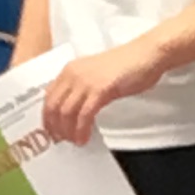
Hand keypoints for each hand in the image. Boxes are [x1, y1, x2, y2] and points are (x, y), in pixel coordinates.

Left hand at [40, 40, 163, 146]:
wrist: (146, 54)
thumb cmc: (127, 65)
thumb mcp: (96, 75)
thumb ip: (82, 88)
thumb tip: (73, 109)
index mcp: (71, 70)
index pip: (49, 97)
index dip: (47, 117)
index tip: (51, 130)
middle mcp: (74, 74)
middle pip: (53, 106)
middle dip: (55, 127)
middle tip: (61, 139)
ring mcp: (86, 81)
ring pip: (66, 112)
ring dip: (68, 131)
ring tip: (75, 141)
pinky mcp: (100, 89)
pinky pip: (84, 115)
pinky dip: (81, 130)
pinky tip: (84, 137)